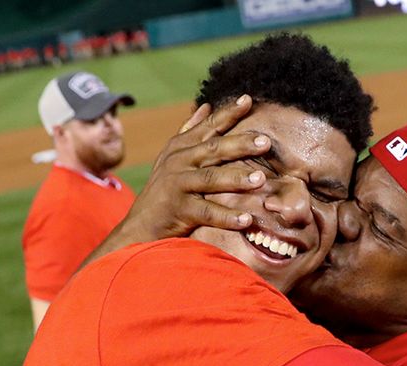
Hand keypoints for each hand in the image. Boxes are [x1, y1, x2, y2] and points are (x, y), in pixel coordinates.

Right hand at [123, 94, 272, 239]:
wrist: (141, 224)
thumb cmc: (165, 190)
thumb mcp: (173, 157)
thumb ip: (190, 131)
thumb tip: (206, 106)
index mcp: (181, 147)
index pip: (209, 127)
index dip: (228, 113)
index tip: (248, 101)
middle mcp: (179, 162)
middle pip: (213, 149)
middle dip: (240, 144)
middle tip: (265, 142)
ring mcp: (178, 185)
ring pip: (211, 179)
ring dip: (236, 179)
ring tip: (261, 179)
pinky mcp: (179, 210)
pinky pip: (207, 212)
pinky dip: (227, 216)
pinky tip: (246, 219)